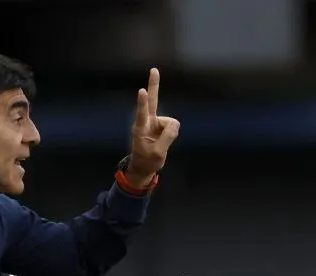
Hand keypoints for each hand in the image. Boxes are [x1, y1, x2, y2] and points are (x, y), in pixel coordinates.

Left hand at [126, 68, 179, 186]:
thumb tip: (175, 124)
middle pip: (152, 100)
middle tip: (154, 69)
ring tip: (160, 145)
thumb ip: (167, 138)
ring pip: (171, 123)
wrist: (144, 165)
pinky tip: (164, 141)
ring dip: (170, 134)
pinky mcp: (161, 124)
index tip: (142, 91)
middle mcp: (146, 121)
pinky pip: (173, 127)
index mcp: (140, 128)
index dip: (143, 103)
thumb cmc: (147, 160)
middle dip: (154, 85)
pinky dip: (172, 134)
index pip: (142, 113)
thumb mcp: (158, 153)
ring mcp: (154, 122)